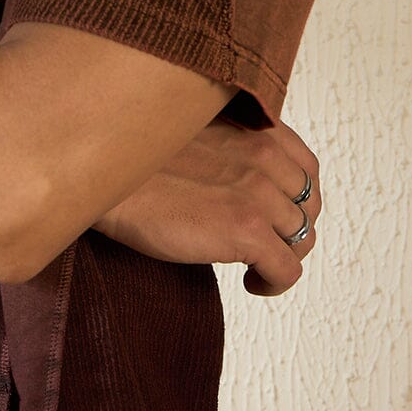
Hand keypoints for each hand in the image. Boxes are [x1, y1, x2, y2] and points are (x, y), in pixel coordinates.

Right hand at [92, 116, 319, 295]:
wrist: (102, 176)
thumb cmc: (135, 156)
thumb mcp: (192, 128)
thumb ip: (229, 142)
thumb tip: (246, 178)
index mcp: (252, 126)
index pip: (306, 166)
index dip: (297, 196)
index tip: (277, 213)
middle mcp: (262, 153)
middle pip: (309, 206)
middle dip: (291, 230)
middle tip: (265, 245)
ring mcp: (257, 191)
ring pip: (301, 239)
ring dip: (281, 257)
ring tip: (254, 266)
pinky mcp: (245, 228)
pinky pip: (286, 271)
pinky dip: (273, 284)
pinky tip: (250, 283)